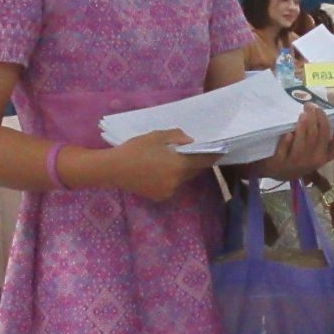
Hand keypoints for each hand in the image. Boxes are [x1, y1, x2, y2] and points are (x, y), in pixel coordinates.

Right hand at [95, 131, 212, 202]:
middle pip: (193, 171)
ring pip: (182, 179)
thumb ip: (176, 136)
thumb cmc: (135, 149)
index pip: (203, 160)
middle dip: (195, 162)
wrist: (113, 169)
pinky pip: (172, 185)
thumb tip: (189, 141)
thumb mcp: (156, 136)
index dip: (213, 155)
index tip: (220, 150)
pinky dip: (171, 178)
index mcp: (179, 165)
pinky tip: (160, 171)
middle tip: (192, 152)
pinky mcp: (160, 196)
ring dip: (181, 170)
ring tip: (170, 161)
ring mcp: (169, 190)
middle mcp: (178, 181)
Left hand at [258, 103, 333, 181]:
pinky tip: (289, 132)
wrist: (276, 171)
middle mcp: (310, 162)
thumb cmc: (299, 158)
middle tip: (311, 106)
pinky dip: (287, 141)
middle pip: (318, 138)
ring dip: (303, 126)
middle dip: (317, 120)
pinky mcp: (280, 162)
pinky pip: (284, 150)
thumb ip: (328, 144)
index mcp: (321, 159)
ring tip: (303, 113)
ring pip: (303, 143)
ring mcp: (295, 163)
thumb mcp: (315, 154)